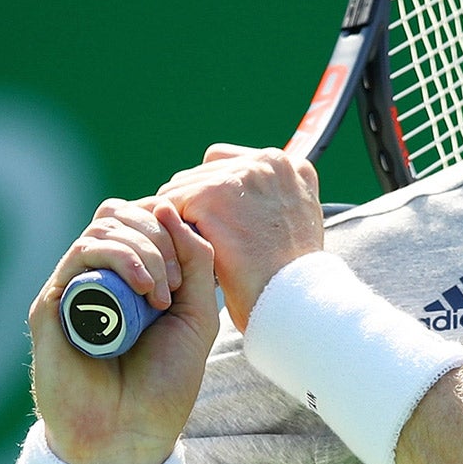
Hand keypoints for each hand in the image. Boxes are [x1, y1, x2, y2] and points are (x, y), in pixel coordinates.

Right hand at [30, 198, 218, 463]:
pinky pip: (80, 255)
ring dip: (144, 250)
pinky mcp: (52, 304)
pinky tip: (144, 291)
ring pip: (103, 228)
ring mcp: (75, 288)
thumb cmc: (165, 380)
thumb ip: (196, 261)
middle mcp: (101, 277)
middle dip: (159, 236)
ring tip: (162, 294)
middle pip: (121, 214)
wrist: (131, 432)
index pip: (145, 219)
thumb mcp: (198, 314)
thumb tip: (166, 206)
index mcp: (135, 277)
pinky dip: (119, 258)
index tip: (192, 272)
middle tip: (177, 283)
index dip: (171, 227)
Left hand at [158, 145, 324, 329]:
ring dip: (179, 220)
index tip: (216, 227)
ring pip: (180, 188)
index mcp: (291, 167)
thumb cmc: (288, 278)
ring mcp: (241, 176)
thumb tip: (240, 199)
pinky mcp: (212, 195)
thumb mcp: (295, 227)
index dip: (215, 196)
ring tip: (188, 253)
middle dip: (194, 207)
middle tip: (195, 245)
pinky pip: (168, 205)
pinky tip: (176, 256)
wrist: (290, 301)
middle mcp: (268, 162)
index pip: (228, 164)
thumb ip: (272, 202)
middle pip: (201, 174)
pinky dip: (167, 231)